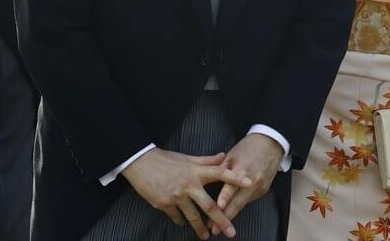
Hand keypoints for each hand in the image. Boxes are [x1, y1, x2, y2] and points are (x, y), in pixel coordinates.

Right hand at [121, 148, 250, 239]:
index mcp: (196, 172)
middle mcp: (189, 185)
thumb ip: (206, 161)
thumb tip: (224, 156)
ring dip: (200, 228)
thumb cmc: (165, 159)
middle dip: (221, 220)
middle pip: (209, 206)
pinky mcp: (164, 204)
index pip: (220, 173)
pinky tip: (184, 224)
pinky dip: (182, 221)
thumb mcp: (187, 158)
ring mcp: (176, 196)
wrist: (140, 163)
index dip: (235, 178)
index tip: (249, 182)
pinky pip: (176, 217)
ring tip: (206, 236)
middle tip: (230, 232)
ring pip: (193, 216)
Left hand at [211, 134, 283, 231]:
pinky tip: (230, 212)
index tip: (218, 206)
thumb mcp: (232, 155)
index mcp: (243, 169)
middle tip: (214, 229)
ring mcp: (260, 187)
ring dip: (231, 215)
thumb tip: (206, 180)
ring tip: (219, 225)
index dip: (225, 197)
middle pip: (238, 202)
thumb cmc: (249, 147)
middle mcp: (253, 180)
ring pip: (243, 204)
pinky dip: (239, 205)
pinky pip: (249, 200)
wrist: (271, 143)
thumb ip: (220, 169)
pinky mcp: (264, 190)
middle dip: (225, 217)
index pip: (232, 185)